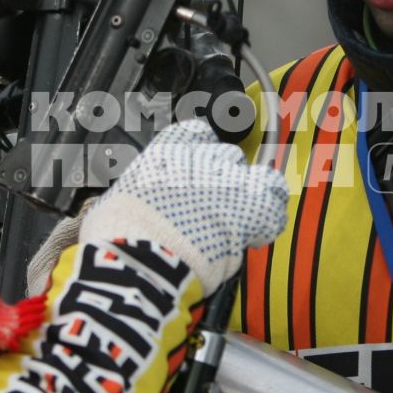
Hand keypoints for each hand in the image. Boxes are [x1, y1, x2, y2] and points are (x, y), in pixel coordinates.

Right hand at [81, 119, 287, 290]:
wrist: (140, 260)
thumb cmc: (118, 237)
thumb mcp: (118, 199)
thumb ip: (141, 193)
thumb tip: (138, 203)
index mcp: (166, 151)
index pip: (197, 133)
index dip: (201, 153)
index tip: (197, 170)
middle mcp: (202, 157)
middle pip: (227, 157)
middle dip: (223, 181)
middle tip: (211, 209)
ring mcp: (230, 181)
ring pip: (258, 177)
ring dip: (249, 197)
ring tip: (239, 221)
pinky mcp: (251, 209)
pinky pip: (274, 208)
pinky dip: (268, 222)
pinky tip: (256, 234)